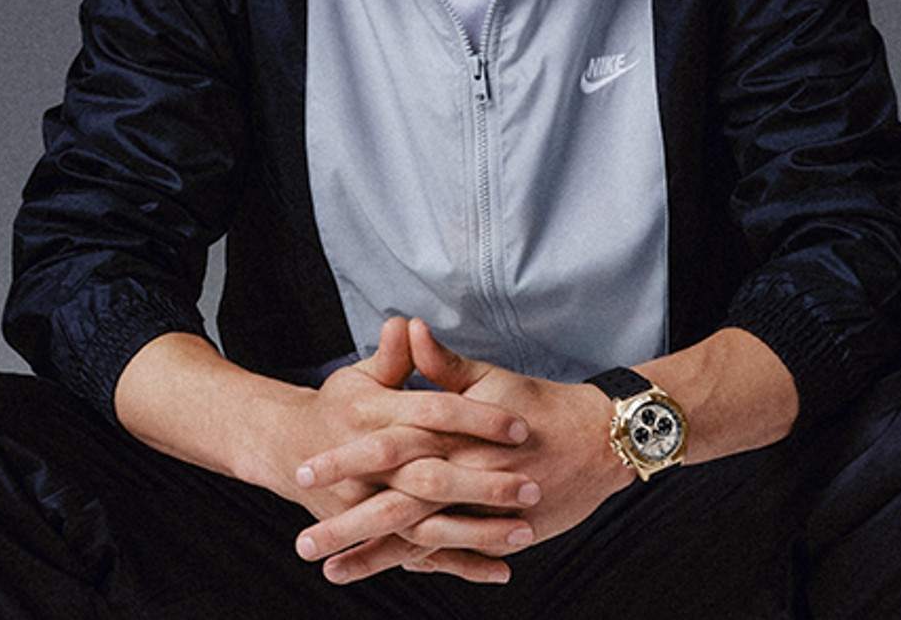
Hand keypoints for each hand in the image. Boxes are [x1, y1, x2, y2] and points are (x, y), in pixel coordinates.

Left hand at [304, 320, 631, 583]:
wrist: (597, 440)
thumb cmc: (538, 402)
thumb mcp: (488, 377)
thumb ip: (441, 361)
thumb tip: (405, 324)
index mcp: (453, 431)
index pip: (388, 446)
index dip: (346, 459)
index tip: (305, 469)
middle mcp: (464, 472)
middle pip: (396, 503)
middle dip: (348, 523)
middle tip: (303, 542)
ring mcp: (482, 509)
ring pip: (420, 538)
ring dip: (374, 556)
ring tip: (329, 570)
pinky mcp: (500, 532)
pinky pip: (453, 555)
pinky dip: (420, 568)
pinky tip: (388, 576)